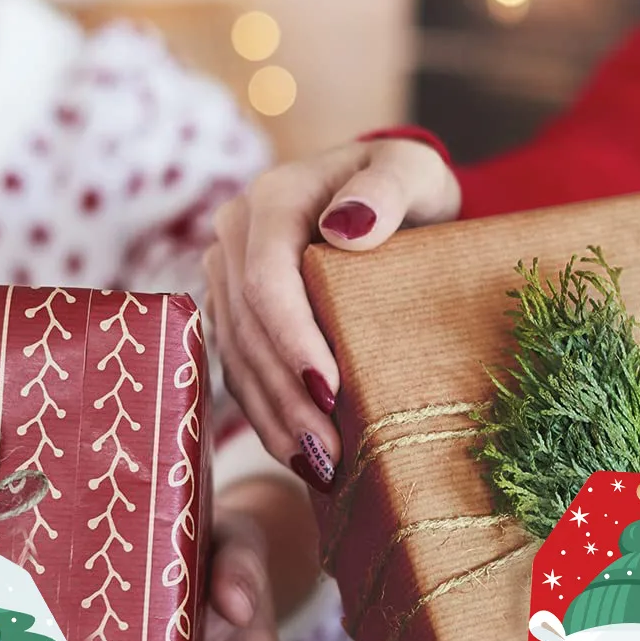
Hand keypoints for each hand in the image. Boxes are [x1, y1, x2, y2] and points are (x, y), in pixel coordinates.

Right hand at [204, 136, 459, 480]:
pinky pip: (240, 370)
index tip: (330, 391)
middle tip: (329, 456)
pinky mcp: (232, 311)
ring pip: (238, 358)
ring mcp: (227, 275)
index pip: (267, 280)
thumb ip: (387, 188)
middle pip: (247, 330)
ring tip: (318, 469)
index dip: (292, 340)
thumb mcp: (412, 171)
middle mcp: (234, 236)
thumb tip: (348, 227)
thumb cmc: (407, 185)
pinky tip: (299, 456)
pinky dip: (267, 416)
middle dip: (286, 397)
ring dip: (274, 419)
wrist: (385, 195)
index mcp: (271, 200)